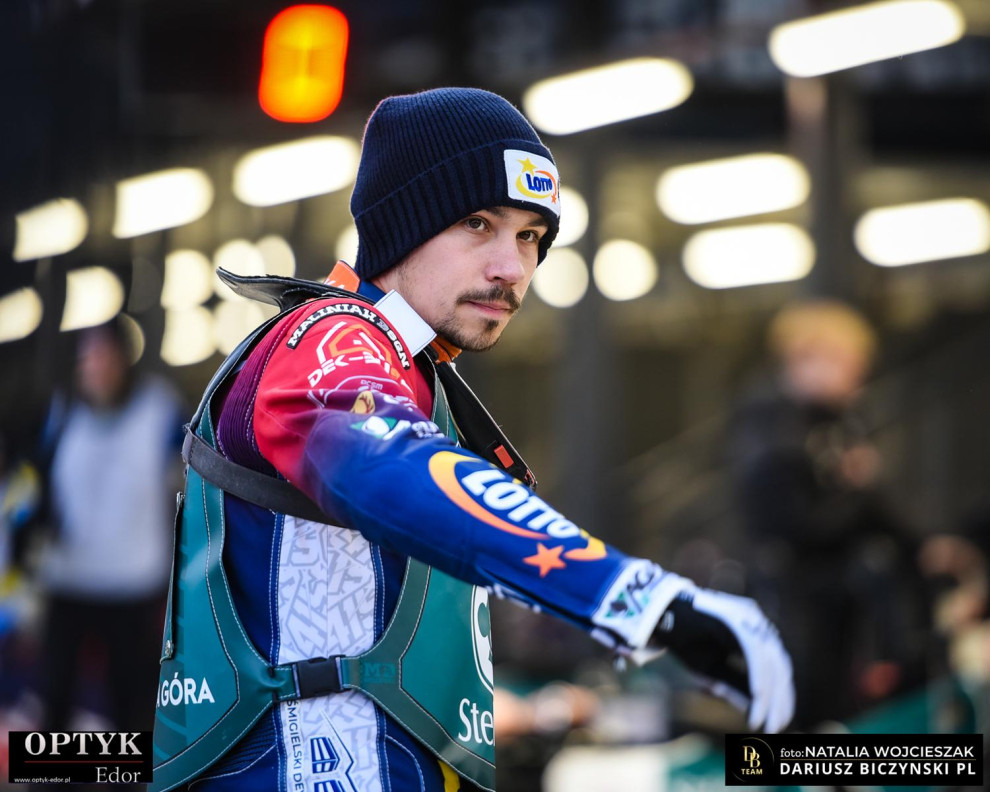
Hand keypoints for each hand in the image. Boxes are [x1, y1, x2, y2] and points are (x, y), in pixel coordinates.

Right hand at [652, 589, 793, 732]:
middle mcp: (756, 623)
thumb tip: (757, 714)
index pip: (777, 670)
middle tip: (774, 729)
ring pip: (770, 661)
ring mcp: (748, 617)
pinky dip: (758, 676)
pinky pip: (754, 651)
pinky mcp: (737, 616)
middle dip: (779, 700)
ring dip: (769, 695)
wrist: (657, 614)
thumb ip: (734, 686)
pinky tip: (758, 698)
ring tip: (763, 721)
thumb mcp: (712, 669)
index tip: (775, 724)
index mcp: (753, 633)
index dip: (780, 698)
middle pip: (779, 667)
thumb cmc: (684, 640)